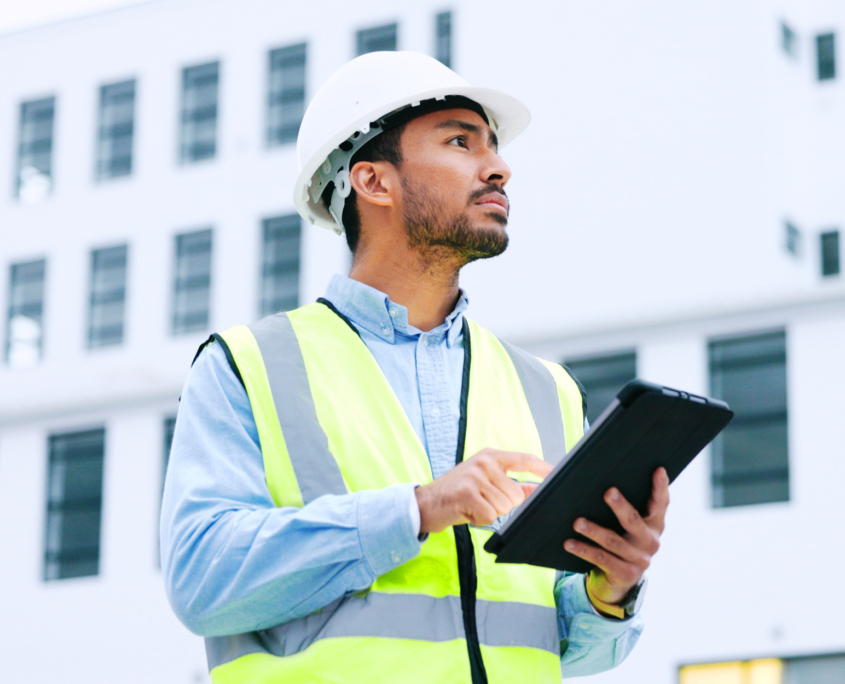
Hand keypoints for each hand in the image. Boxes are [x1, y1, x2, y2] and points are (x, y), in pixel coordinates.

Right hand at [415, 448, 552, 533]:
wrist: (425, 503)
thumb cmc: (457, 494)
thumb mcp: (485, 482)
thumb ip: (511, 484)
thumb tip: (536, 489)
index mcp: (491, 456)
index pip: (525, 459)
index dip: (543, 468)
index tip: (558, 475)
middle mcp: (484, 462)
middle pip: (515, 494)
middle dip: (502, 505)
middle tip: (482, 502)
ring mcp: (475, 476)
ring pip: (504, 506)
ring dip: (490, 512)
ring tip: (473, 505)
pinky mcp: (467, 493)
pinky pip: (490, 515)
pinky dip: (480, 519)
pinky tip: (467, 512)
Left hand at [565, 467, 668, 605]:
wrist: (619, 582)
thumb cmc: (620, 542)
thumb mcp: (627, 526)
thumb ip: (623, 506)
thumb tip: (599, 479)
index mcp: (654, 525)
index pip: (661, 503)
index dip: (661, 487)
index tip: (658, 470)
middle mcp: (650, 541)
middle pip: (633, 521)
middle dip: (620, 506)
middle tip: (608, 491)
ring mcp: (639, 560)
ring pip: (613, 541)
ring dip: (593, 530)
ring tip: (577, 522)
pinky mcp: (625, 574)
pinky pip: (601, 558)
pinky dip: (583, 550)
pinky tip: (569, 543)